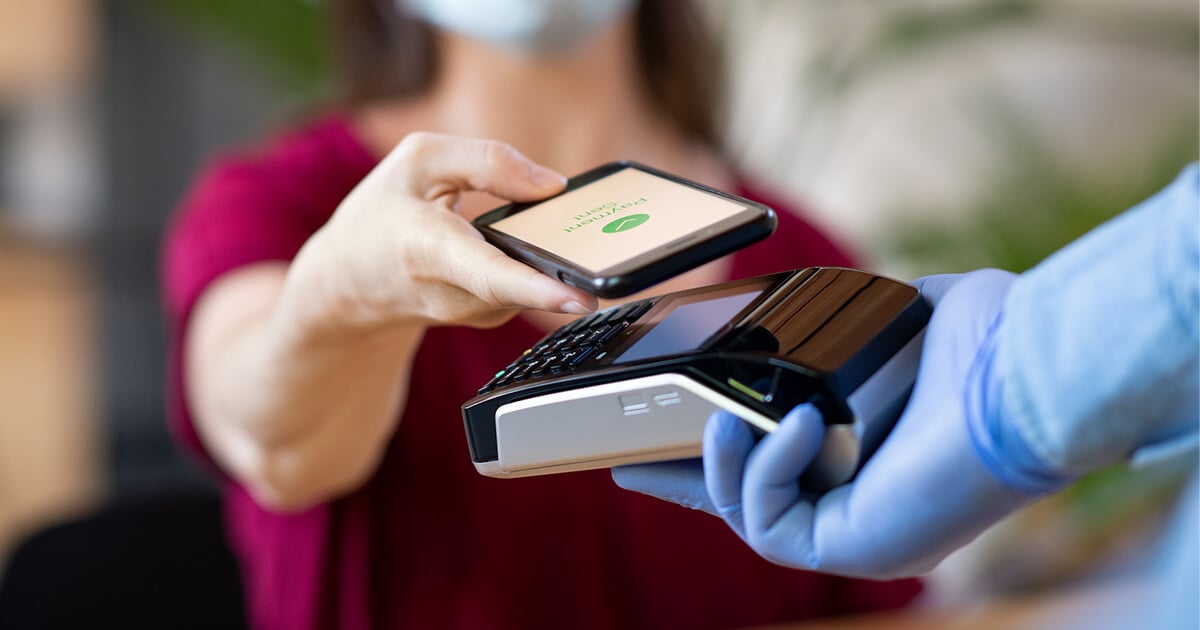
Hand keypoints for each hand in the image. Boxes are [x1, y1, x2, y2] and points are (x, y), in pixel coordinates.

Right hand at [286, 132, 597, 335]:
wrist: (348, 281)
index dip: (534, 287)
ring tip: (571, 237)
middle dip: (569, 274)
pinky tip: (534, 245)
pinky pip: (527, 287)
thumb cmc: (381, 215)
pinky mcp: (486, 318)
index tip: (577, 295)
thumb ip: (486, 161)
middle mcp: (451, 293)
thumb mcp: (419, 161)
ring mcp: (471, 314)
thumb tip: (553, 185)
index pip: (488, 275)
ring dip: (554, 262)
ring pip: (531, 284)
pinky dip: (539, 265)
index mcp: (427, 249)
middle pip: (524, 287)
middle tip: (615, 260)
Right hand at [615, 270, 1060, 578]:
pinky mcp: (854, 547)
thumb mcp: (888, 321)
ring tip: (721, 420)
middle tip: (628, 463)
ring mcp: (857, 531)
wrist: (1025, 368)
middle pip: (747, 503)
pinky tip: (794, 424)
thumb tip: (806, 306)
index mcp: (868, 455)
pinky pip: (773, 523)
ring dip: (721, 468)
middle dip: (685, 484)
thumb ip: (843, 321)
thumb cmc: (981, 342)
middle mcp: (860, 501)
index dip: (718, 454)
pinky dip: (767, 469)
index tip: (667, 434)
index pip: (775, 464)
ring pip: (749, 517)